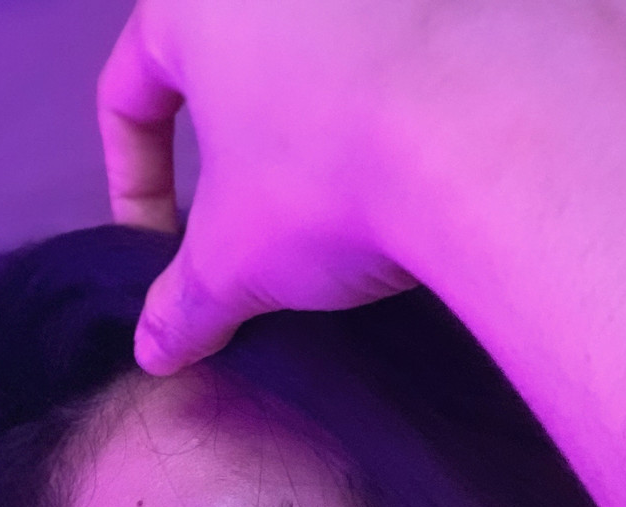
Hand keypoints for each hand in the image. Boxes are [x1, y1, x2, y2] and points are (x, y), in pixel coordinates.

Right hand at [97, 0, 422, 372]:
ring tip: (337, 193)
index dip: (132, 185)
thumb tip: (152, 352)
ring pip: (310, 51)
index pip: (128, 93)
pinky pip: (392, 50)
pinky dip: (386, 102)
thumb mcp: (234, 265)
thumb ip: (182, 305)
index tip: (161, 247)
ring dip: (307, 120)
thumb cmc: (324, 182)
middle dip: (226, 146)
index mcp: (195, 0)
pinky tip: (410, 160)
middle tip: (248, 219)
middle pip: (223, 63)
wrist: (497, 133)